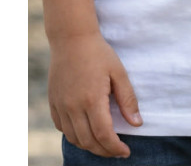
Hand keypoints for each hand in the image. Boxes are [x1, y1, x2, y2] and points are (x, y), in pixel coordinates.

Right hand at [47, 33, 141, 157]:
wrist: (72, 38)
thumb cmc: (99, 53)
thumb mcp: (119, 72)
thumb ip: (127, 99)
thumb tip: (137, 124)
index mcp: (92, 100)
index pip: (104, 135)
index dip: (115, 148)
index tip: (126, 152)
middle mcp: (73, 107)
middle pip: (88, 141)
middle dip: (104, 151)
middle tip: (117, 151)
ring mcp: (60, 106)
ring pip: (74, 138)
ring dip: (89, 146)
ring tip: (104, 145)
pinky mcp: (53, 103)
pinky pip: (63, 128)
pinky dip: (75, 136)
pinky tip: (86, 132)